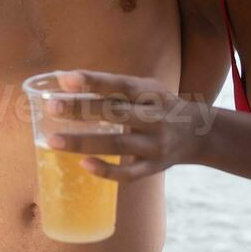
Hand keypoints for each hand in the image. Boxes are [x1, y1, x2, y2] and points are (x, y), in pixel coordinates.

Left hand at [44, 71, 213, 182]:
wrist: (198, 134)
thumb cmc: (158, 105)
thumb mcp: (145, 88)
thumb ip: (110, 85)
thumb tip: (62, 78)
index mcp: (150, 94)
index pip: (120, 84)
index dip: (94, 81)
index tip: (66, 79)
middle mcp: (155, 118)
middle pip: (115, 113)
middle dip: (82, 110)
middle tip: (52, 106)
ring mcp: (155, 145)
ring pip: (118, 144)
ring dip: (84, 143)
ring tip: (53, 141)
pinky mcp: (154, 167)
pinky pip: (129, 173)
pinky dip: (106, 171)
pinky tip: (84, 165)